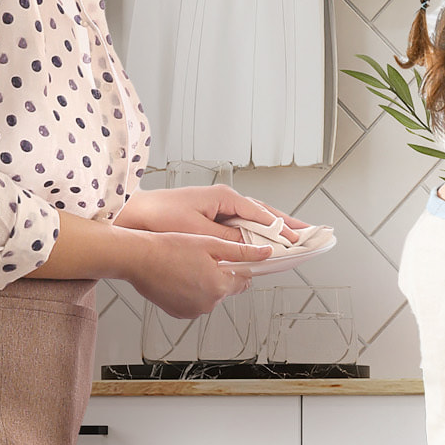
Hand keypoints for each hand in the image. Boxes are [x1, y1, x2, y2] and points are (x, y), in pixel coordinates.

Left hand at [115, 183, 307, 244]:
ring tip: (294, 237)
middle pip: (264, 212)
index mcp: (224, 198)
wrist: (135, 216)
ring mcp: (218, 207)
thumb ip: (229, 239)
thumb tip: (253, 246)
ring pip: (254, 218)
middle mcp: (224, 200)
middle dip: (287, 223)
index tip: (300, 238)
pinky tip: (263, 242)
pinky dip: (255, 232)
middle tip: (310, 233)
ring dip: (273, 228)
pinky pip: (241, 224)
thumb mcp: (200, 232)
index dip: (282, 228)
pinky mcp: (211, 216)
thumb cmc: (161, 218)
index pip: (262, 213)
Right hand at [122, 231, 257, 319]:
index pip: (245, 280)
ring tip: (188, 266)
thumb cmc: (169, 248)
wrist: (139, 259)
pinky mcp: (181, 313)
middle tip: (202, 258)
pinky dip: (192, 291)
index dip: (239, 266)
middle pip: (227, 288)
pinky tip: (181, 277)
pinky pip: (196, 302)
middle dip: (220, 273)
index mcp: (219, 286)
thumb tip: (265, 253)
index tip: (232, 258)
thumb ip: (241, 251)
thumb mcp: (210, 244)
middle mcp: (208, 303)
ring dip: (206, 283)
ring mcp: (194, 311)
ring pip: (211, 295)